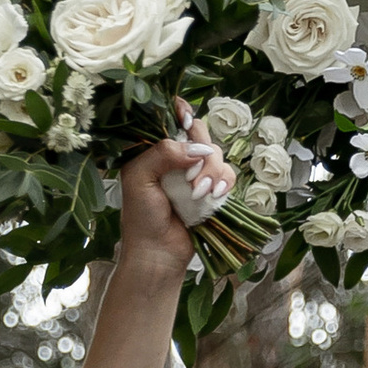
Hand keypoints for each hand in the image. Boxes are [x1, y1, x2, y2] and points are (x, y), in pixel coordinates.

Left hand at [119, 106, 216, 281]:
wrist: (158, 253)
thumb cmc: (141, 218)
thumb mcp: (140, 179)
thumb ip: (163, 153)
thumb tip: (197, 148)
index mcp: (153, 151)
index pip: (170, 119)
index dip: (181, 113)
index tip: (185, 119)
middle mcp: (175, 158)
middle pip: (198, 132)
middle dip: (200, 150)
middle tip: (190, 175)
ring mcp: (195, 173)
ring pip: (216, 153)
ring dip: (211, 171)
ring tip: (198, 193)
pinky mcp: (211, 190)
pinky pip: (228, 174)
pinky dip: (224, 183)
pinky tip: (214, 196)